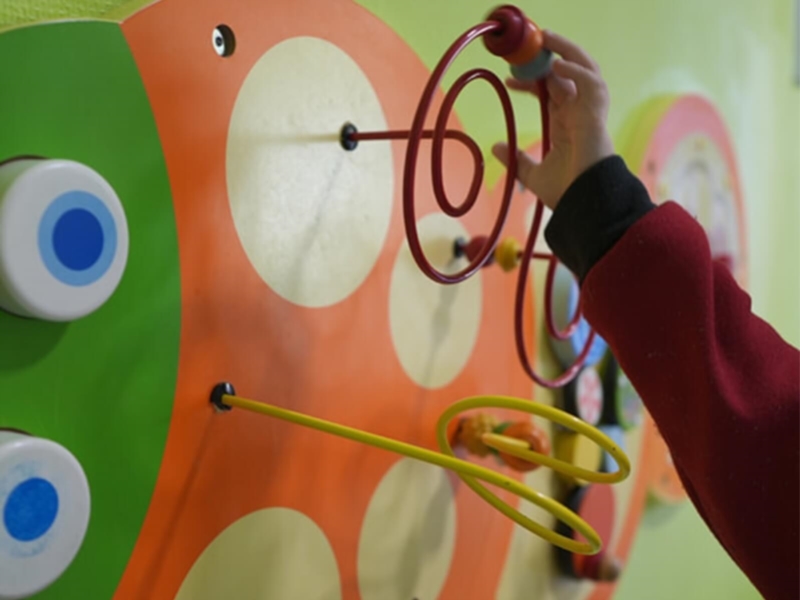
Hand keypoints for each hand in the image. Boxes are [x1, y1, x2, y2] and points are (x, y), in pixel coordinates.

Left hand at [493, 31, 614, 209]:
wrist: (585, 206)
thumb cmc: (567, 194)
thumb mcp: (533, 175)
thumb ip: (516, 161)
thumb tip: (495, 147)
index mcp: (566, 124)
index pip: (550, 91)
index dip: (531, 82)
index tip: (509, 80)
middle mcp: (579, 114)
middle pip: (567, 74)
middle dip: (550, 55)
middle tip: (529, 44)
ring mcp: (590, 113)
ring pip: (586, 69)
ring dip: (568, 51)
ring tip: (547, 38)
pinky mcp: (597, 116)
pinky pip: (592, 83)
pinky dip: (576, 71)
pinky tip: (557, 66)